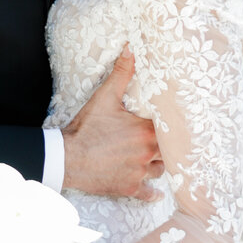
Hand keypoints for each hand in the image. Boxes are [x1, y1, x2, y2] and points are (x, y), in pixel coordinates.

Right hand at [62, 47, 162, 200]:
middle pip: (168, 150)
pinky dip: (151, 193)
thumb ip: (122, 73)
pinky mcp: (128, 188)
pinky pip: (146, 193)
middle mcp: (148, 153)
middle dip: (167, 146)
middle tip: (168, 141)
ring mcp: (139, 173)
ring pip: (160, 170)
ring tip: (157, 159)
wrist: (67, 157)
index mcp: (146, 131)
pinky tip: (156, 192)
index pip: (170, 129)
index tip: (174, 124)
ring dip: (159, 165)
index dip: (172, 126)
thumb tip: (131, 48)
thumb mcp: (105, 97)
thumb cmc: (86, 127)